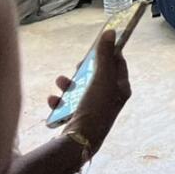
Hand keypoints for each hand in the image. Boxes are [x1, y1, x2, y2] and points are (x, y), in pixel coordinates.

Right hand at [49, 30, 130, 154]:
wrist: (79, 141)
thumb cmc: (95, 107)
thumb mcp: (102, 78)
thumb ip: (105, 56)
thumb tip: (111, 32)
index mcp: (121, 89)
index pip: (118, 64)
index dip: (108, 53)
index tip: (95, 47)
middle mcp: (110, 99)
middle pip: (97, 76)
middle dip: (84, 69)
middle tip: (76, 66)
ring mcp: (94, 110)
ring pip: (81, 90)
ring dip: (69, 84)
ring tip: (60, 82)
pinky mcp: (79, 119)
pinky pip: (68, 105)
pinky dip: (60, 101)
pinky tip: (53, 100)